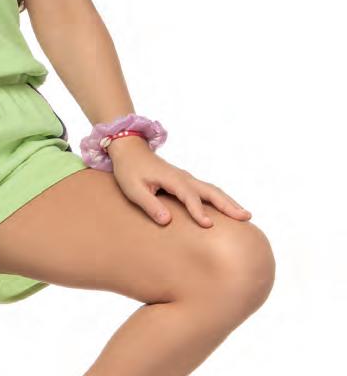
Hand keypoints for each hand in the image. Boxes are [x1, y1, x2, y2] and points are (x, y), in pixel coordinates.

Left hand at [107, 136, 251, 226]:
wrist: (130, 151)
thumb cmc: (130, 170)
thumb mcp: (134, 190)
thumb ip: (150, 205)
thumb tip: (167, 221)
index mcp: (172, 179)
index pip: (189, 197)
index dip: (198, 211)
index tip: (208, 224)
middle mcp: (184, 178)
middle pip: (211, 191)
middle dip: (228, 204)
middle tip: (245, 217)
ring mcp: (187, 179)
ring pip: (213, 190)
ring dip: (229, 202)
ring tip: (245, 215)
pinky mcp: (186, 182)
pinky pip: (207, 191)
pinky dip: (220, 199)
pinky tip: (228, 208)